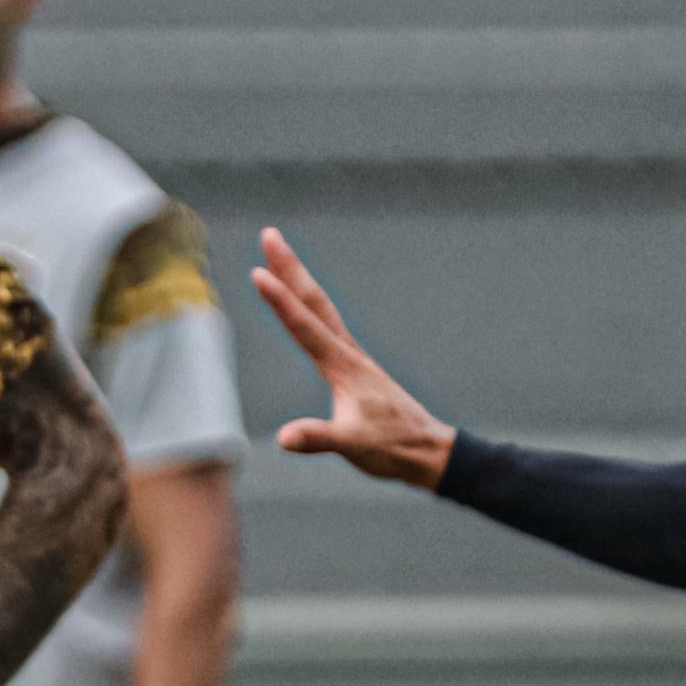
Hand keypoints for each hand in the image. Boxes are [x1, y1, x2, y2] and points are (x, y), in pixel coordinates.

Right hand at [254, 226, 454, 488]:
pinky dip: (311, 307)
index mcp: (344, 367)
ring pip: (322, 310)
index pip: (305, 326)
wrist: (428, 451)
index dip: (280, 300)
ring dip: (300, 281)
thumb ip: (318, 438)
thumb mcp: (352, 446)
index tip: (258, 272)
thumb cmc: (393, 448)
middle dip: (290, 268)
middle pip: (314, 302)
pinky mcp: (356, 369)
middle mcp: (348, 354)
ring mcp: (353, 359)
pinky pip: (328, 326)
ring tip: (280, 257)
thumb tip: (285, 437)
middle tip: (270, 235)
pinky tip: (307, 308)